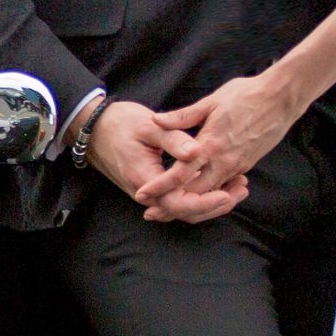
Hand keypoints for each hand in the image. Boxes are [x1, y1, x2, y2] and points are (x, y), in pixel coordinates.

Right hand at [91, 98, 245, 225]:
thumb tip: (197, 152)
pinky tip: (219, 184)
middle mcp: (148, 192)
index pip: (179, 204)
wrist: (94, 129)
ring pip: (183, 208)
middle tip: (242, 189)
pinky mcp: (154, 188)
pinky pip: (179, 199)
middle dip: (216, 205)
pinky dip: (199, 195)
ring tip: (237, 188)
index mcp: (146, 180)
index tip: (227, 193)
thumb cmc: (119, 124)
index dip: (205, 203)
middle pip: (185, 212)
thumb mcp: (148, 126)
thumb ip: (174, 139)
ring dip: (210, 202)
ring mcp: (150, 192)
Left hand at [146, 72, 305, 212]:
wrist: (282, 98)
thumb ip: (183, 116)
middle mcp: (223, 160)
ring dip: (190, 203)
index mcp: (210, 144)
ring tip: (170, 209)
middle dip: (172, 205)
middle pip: (194, 193)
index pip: (180, 174)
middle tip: (151, 212)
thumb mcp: (211, 102)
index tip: (142, 195)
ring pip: (210, 194)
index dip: (160, 186)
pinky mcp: (246, 164)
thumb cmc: (245, 95)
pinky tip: (197, 196)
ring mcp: (237, 165)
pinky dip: (209, 194)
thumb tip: (157, 120)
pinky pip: (223, 186)